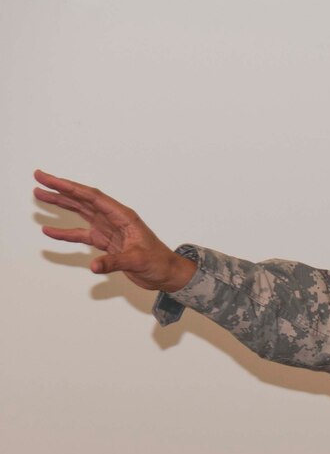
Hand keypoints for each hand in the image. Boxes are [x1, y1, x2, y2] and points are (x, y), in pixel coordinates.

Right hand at [34, 169, 195, 291]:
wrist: (167, 274)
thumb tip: (93, 266)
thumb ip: (115, 262)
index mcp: (123, 216)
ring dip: (61, 205)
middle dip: (60, 189)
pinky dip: (66, 233)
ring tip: (40, 196)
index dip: (70, 187)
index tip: (50, 179)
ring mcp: (109, 230)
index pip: (92, 197)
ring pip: (80, 213)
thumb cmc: (159, 262)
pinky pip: (82, 235)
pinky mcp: (106, 243)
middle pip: (83, 200)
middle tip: (39, 179)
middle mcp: (114, 219)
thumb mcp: (138, 261)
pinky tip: (50, 231)